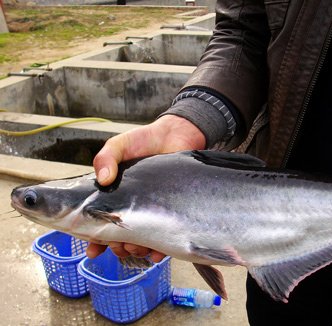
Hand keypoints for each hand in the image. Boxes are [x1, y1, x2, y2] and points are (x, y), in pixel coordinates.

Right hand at [86, 115, 205, 261]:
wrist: (177, 135)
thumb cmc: (144, 141)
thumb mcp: (119, 145)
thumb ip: (106, 158)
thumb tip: (103, 179)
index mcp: (114, 197)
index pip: (99, 223)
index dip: (94, 241)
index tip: (93, 250)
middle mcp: (131, 209)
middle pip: (119, 239)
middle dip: (117, 247)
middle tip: (118, 243)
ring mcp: (151, 212)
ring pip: (140, 243)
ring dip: (135, 251)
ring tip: (135, 247)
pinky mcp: (170, 213)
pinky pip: (165, 238)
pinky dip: (159, 250)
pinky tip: (156, 252)